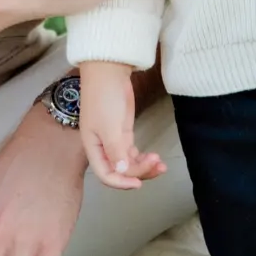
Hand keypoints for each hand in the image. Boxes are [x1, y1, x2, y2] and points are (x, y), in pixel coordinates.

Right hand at [79, 62, 165, 190]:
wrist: (109, 72)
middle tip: (157, 165)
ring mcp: (114, 140)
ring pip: (128, 162)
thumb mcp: (109, 126)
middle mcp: (102, 148)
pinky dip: (143, 157)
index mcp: (93, 148)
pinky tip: (155, 158)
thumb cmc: (104, 98)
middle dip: (138, 171)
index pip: (105, 175)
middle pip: (120, 170)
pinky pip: (132, 152)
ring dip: (144, 166)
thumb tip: (122, 171)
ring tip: (161, 165)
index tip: (138, 183)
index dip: (121, 182)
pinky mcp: (124, 132)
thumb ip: (115, 150)